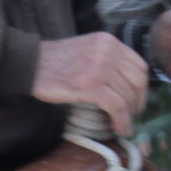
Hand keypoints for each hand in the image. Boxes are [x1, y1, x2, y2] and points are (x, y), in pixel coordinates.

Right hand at [33, 32, 149, 135]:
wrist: (29, 64)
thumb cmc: (55, 62)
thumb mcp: (87, 50)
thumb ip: (108, 60)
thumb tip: (128, 85)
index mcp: (108, 41)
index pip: (139, 66)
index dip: (142, 88)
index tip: (135, 102)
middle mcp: (107, 50)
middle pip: (137, 81)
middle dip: (137, 103)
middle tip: (130, 116)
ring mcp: (99, 67)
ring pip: (128, 95)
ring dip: (129, 115)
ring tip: (121, 124)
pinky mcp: (90, 85)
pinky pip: (116, 106)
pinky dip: (121, 120)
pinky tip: (119, 128)